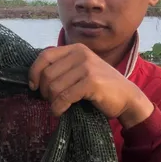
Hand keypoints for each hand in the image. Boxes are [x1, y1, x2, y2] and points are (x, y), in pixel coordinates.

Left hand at [27, 43, 153, 127]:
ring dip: (52, 101)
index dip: (34, 72)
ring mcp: (87, 67)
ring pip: (54, 87)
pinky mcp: (91, 82)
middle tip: (51, 101)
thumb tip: (34, 79)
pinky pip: (64, 97)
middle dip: (44, 91)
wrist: (127, 97)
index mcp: (76, 49)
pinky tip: (60, 112)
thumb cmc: (101, 87)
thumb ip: (62, 68)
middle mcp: (81, 54)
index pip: (45, 56)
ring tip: (57, 107)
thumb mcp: (81, 70)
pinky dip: (58, 108)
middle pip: (47, 74)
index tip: (33, 86)